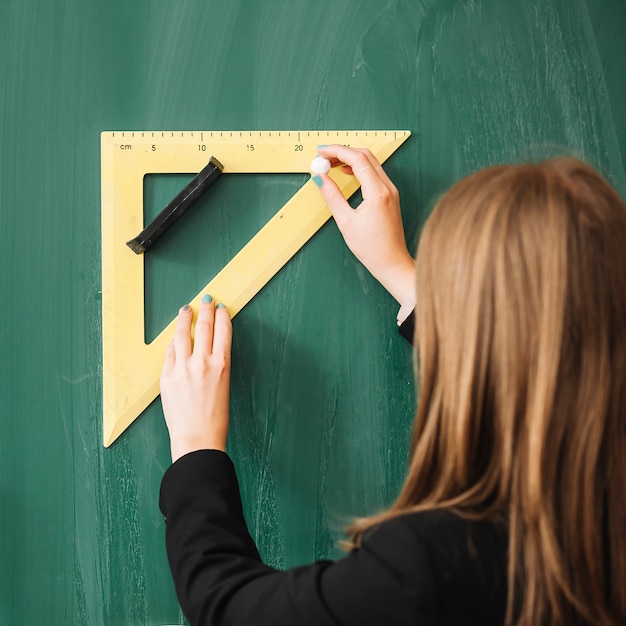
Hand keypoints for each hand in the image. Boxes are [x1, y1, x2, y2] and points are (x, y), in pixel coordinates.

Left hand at [160, 298, 231, 461]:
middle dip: (205, 310)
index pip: (223, 330)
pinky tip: (175, 337)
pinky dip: (173, 342)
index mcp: (223, 364)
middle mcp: (203, 362)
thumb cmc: (216, 418)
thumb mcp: (224, 385)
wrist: (198, 439)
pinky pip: (170, 352)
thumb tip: (207, 348)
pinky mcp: (167, 376)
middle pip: (204, 326)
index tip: (220, 308)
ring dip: (185, 319)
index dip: (222, 316)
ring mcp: (183, 368)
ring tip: (186, 310)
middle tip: (206, 300)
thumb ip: (216, 364)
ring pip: (183, 334)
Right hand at [313, 145, 414, 305]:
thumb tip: (319, 177)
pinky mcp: (390, 195)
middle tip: (323, 156)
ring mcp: (391, 190)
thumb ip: (332, 196)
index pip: (357, 159)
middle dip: (343, 151)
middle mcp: (388, 188)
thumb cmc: (372, 248)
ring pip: (371, 162)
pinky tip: (346, 172)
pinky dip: (359, 167)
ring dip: (350, 158)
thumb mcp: (346, 222)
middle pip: (365, 156)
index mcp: (378, 193)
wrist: (392, 262)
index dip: (337, 151)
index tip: (321, 151)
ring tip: (331, 163)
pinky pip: (374, 172)